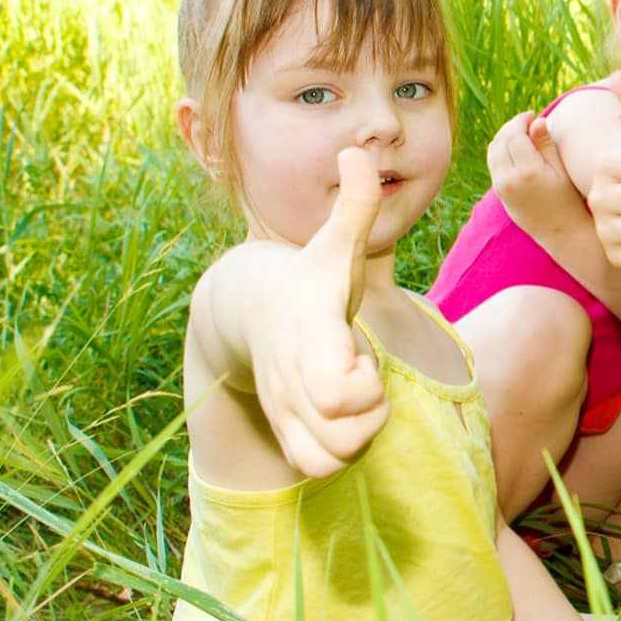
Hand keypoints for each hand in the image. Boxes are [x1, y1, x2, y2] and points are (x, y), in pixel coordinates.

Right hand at [250, 148, 389, 476]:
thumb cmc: (309, 276)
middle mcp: (292, 380)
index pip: (339, 393)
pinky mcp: (285, 429)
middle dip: (372, 414)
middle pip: (344, 436)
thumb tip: (358, 152)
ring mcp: (285, 408)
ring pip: (329, 461)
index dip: (366, 386)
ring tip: (358, 397)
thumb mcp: (335, 244)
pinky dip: (339, 454)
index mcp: (310, 336)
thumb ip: (354, 205)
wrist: (248, 304)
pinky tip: (347, 418)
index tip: (364, 355)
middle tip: (366, 374)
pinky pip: (315, 468)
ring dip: (357, 438)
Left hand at [488, 110, 581, 240]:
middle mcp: (509, 179)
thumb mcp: (561, 170)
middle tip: (527, 122)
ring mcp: (501, 187)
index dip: (521, 120)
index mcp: (527, 172)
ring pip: (493, 150)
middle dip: (511, 126)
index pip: (514, 135)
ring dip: (503, 137)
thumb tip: (537, 121)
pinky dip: (500, 150)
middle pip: (500, 140)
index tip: (533, 115)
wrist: (559, 231)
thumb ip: (546, 144)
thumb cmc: (567, 198)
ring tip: (522, 133)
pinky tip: (516, 148)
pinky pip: (493, 162)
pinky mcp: (498, 192)